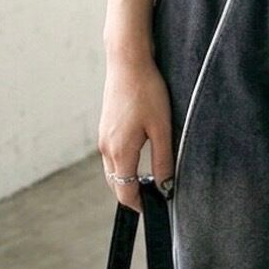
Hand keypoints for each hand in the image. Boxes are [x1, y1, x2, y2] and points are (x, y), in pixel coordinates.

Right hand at [97, 53, 173, 211]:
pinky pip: (111, 154)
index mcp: (120, 152)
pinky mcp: (105, 126)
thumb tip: (165, 186)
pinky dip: (122, 162)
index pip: (125, 193)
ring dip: (126, 177)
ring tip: (148, 177)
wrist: (128, 61)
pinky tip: (139, 152)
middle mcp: (106, 148)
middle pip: (116, 184)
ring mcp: (103, 136)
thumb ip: (163, 160)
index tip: (155, 207)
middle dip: (132, 193)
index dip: (139, 205)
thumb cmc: (147, 91)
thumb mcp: (162, 127)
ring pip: (112, 169)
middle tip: (154, 194)